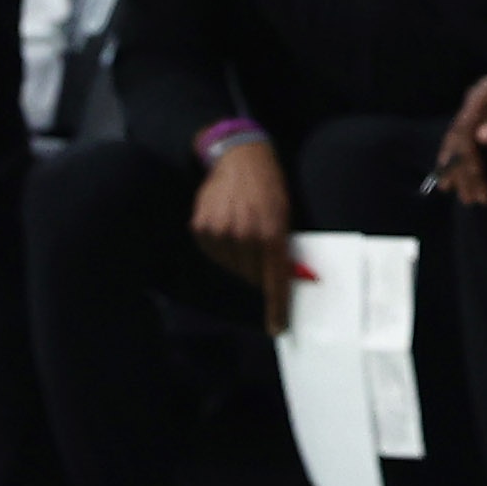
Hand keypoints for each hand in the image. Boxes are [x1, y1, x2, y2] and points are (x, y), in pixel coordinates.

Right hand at [190, 137, 295, 333]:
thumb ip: (282, 248)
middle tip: (259, 249)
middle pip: (252, 276)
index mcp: (272, 233)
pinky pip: (214, 253)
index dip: (276, 307)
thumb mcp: (285, 215)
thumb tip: (285, 279)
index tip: (277, 327)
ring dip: (239, 258)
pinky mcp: (201, 228)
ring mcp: (220, 232)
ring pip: (231, 267)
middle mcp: (245, 236)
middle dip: (258, 271)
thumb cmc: (269, 188)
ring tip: (243, 230)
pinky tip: (227, 225)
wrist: (240, 158)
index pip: (275, 281)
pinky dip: (222, 247)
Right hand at [431, 45, 486, 205]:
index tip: (478, 185)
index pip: (464, 135)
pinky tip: (473, 178)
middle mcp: (477, 102)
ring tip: (470, 197)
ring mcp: (484, 110)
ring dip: (463, 171)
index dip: (467, 162)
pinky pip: (474, 143)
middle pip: (459, 141)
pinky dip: (471, 162)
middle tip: (474, 200)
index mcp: (482, 96)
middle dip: (463, 172)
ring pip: (464, 144)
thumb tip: (482, 138)